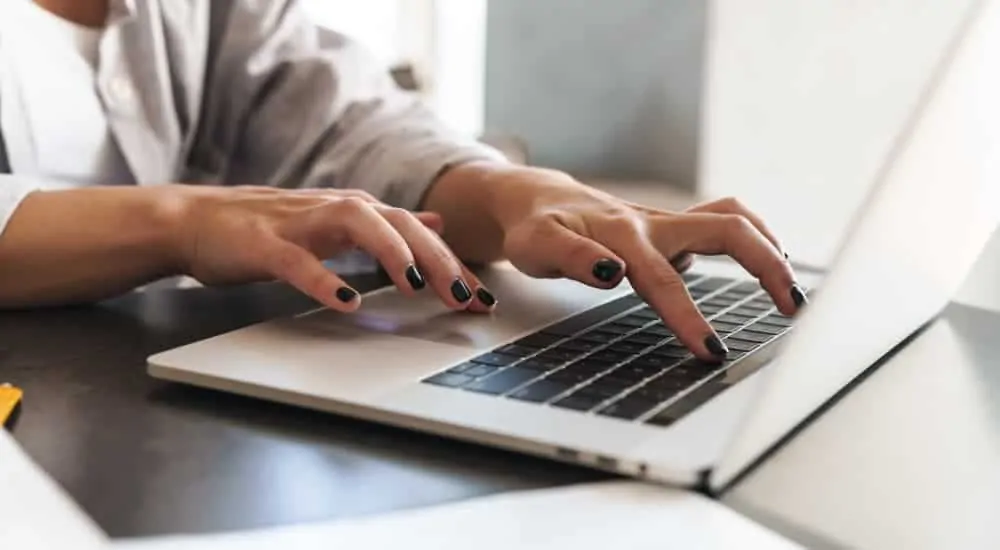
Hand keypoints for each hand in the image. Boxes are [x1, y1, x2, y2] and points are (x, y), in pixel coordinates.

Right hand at [175, 186, 496, 312]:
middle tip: (465, 297)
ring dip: (391, 252)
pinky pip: (298, 261)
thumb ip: (388, 225)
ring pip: (357, 224)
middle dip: (437, 260)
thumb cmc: (269, 229)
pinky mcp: (265, 244)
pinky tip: (345, 301)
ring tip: (416, 285)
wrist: (196, 221)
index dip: (453, 264)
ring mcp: (300, 223)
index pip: (418, 232)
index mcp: (356, 210)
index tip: (483, 299)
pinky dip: (323, 279)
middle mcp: (336, 209)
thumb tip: (435, 223)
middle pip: (399, 224)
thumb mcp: (339, 222)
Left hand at [479, 167, 804, 360]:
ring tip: (791, 290)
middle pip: (725, 230)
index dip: (686, 316)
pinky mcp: (672, 226)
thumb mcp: (537, 248)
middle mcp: (652, 224)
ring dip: (767, 249)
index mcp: (621, 235)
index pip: (662, 281)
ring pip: (731, 220)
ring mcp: (666, 223)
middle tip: (791, 309)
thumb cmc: (534, 229)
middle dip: (764, 267)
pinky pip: (722, 222)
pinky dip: (751, 238)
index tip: (711, 351)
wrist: (535, 201)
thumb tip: (613, 273)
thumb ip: (572, 259)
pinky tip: (766, 262)